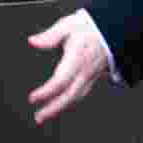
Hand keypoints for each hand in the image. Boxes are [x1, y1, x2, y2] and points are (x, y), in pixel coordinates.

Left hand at [28, 9, 108, 124]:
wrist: (110, 28)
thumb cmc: (88, 26)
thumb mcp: (68, 24)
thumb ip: (50, 35)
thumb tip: (33, 41)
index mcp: (77, 57)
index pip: (61, 80)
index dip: (46, 92)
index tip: (33, 98)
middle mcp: (84, 70)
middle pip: (69, 95)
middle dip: (53, 109)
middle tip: (38, 117)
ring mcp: (90, 75)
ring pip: (76, 97)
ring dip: (60, 109)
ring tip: (45, 115)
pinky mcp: (92, 77)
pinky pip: (81, 94)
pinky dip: (69, 102)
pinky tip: (60, 105)